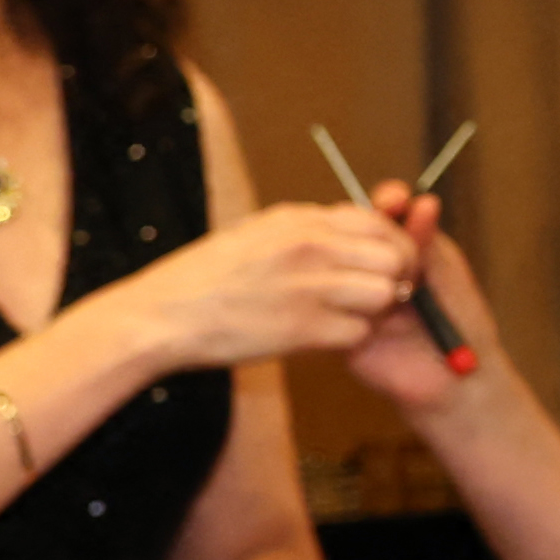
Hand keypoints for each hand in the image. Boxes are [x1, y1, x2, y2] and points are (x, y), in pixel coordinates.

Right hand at [104, 201, 412, 376]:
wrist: (162, 316)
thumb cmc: (205, 280)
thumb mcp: (258, 236)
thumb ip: (306, 233)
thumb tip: (349, 236)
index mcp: (300, 219)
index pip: (378, 221)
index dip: (390, 245)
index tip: (382, 265)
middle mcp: (311, 246)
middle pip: (395, 256)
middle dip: (397, 278)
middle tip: (377, 296)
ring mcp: (309, 286)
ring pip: (386, 295)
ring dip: (375, 312)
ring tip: (347, 317)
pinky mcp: (303, 329)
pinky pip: (359, 333)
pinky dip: (349, 340)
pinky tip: (324, 338)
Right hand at [340, 186, 504, 413]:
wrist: (458, 379)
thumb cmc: (461, 320)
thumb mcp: (446, 274)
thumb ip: (427, 241)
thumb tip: (424, 202)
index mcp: (399, 248)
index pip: (380, 214)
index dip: (386, 203)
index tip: (394, 199)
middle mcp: (371, 269)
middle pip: (359, 235)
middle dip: (389, 247)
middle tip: (414, 272)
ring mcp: (355, 299)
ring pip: (346, 271)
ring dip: (380, 284)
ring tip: (404, 305)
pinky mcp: (345, 331)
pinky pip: (340, 311)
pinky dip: (365, 314)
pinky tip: (385, 328)